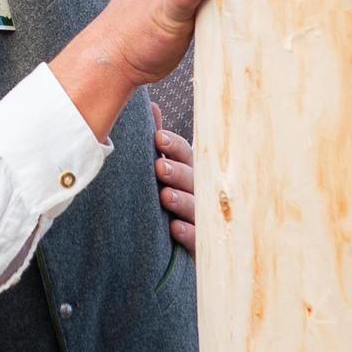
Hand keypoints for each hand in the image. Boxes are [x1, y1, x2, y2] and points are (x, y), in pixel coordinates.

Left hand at [154, 116, 193, 251]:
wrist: (177, 245)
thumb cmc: (172, 196)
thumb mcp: (165, 167)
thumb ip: (160, 143)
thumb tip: (151, 106)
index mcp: (187, 170)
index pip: (185, 153)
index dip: (173, 146)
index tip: (158, 139)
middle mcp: (197, 191)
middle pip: (191, 178)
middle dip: (176, 171)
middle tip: (159, 167)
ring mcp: (200, 217)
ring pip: (195, 207)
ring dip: (181, 200)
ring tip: (165, 196)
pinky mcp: (200, 244)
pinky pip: (197, 239)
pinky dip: (188, 233)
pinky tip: (175, 228)